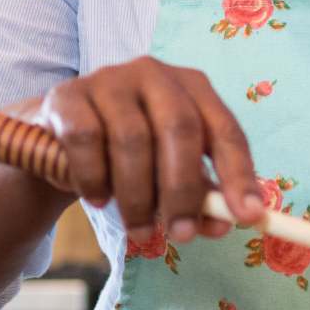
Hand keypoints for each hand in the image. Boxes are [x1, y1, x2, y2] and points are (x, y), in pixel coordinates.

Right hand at [8, 58, 263, 248]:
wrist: (62, 137)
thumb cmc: (130, 154)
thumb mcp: (169, 172)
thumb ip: (200, 196)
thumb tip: (223, 224)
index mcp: (192, 87)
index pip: (225, 129)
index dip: (239, 173)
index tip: (247, 216)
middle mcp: (155, 74)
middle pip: (179, 128)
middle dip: (183, 190)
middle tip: (182, 235)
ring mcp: (110, 79)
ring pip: (131, 139)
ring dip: (137, 196)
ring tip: (139, 230)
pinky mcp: (68, 95)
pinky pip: (86, 139)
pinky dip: (94, 178)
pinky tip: (98, 199)